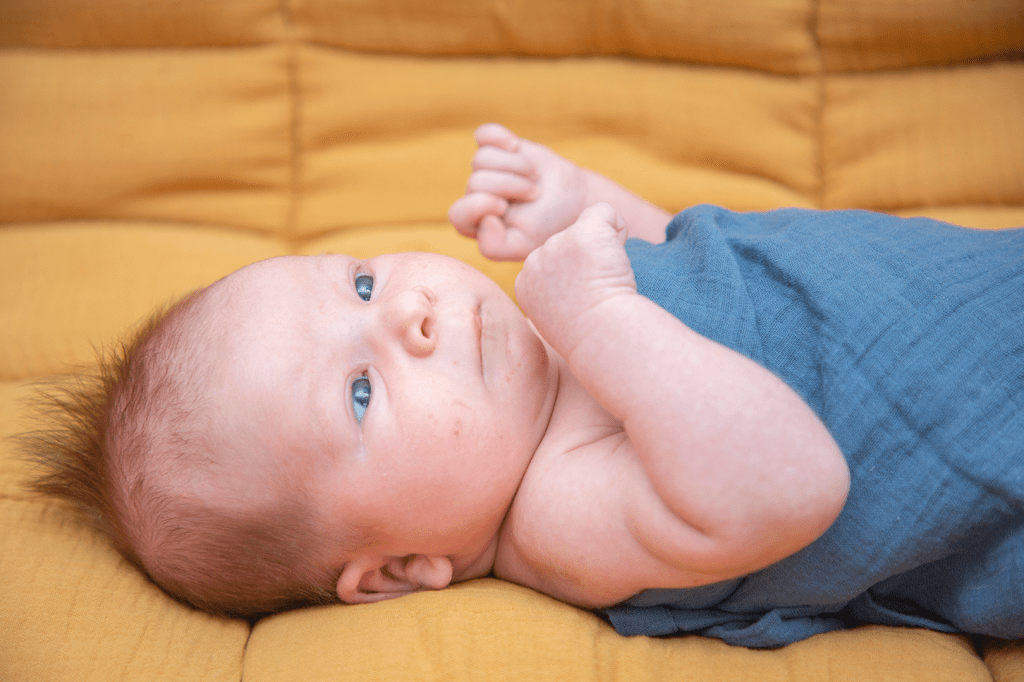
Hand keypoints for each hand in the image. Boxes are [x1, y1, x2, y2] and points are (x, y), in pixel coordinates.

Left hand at [449, 124, 589, 261]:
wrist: (573, 201)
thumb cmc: (546, 227)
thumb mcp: (522, 246)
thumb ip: (494, 247)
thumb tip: (483, 219)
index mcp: (474, 225)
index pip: (459, 213)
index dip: (482, 206)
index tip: (506, 208)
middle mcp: (475, 197)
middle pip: (476, 181)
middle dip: (510, 185)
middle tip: (533, 194)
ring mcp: (485, 170)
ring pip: (482, 158)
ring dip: (515, 165)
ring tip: (533, 177)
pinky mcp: (497, 148)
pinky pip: (484, 134)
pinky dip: (499, 137)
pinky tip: (516, 146)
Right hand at [515, 203, 636, 357]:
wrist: (602, 337)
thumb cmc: (589, 335)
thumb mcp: (557, 316)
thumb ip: (554, 291)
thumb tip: (571, 274)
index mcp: (526, 283)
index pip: (555, 260)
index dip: (577, 277)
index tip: (582, 303)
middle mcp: (534, 260)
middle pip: (569, 242)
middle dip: (588, 261)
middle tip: (595, 293)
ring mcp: (557, 244)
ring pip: (588, 227)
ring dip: (605, 250)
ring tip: (605, 282)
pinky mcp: (583, 233)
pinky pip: (605, 212)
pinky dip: (619, 229)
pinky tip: (616, 260)